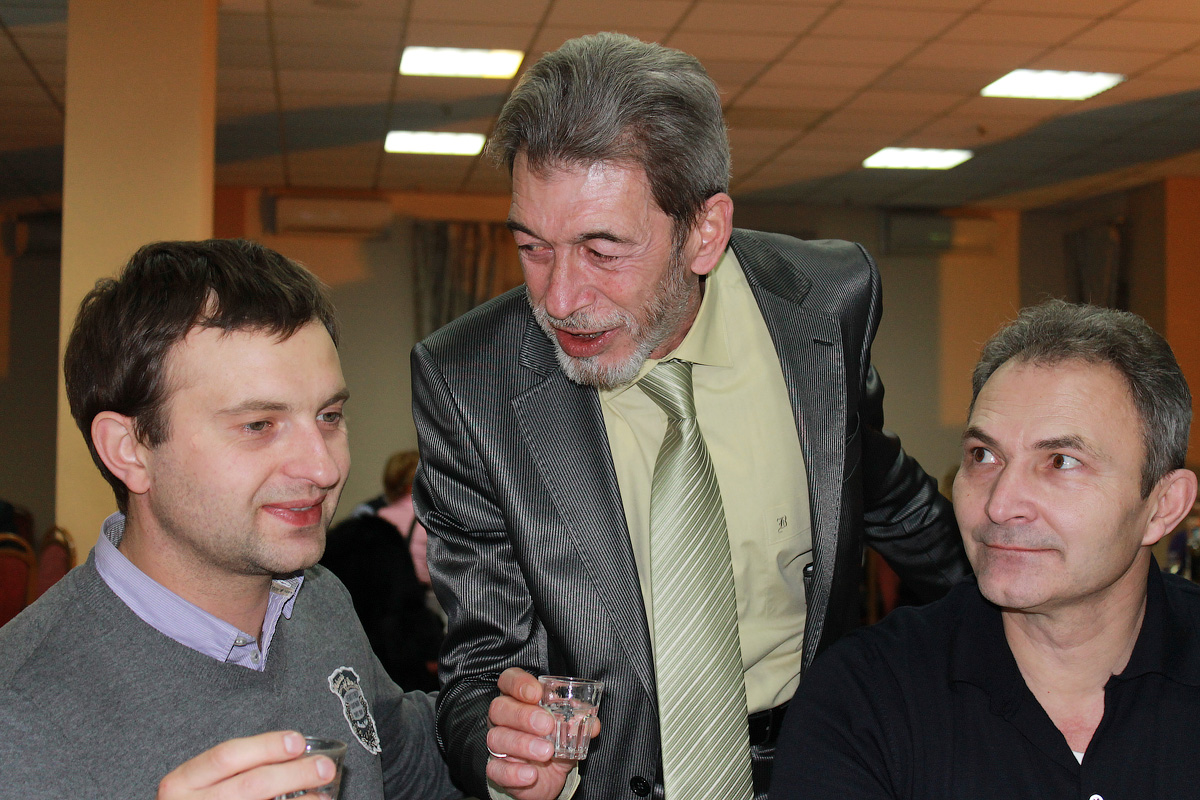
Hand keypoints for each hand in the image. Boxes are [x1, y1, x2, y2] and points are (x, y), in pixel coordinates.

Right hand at [157, 731, 335, 799]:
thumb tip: (292, 751)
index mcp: (182, 782)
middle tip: (323, 767)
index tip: (297, 741)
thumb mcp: (201, 782)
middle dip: (293, 774)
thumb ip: (235, 768)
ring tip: (321, 795)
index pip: (227, 756)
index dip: (265, 746)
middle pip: (251, 784)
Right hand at [486, 668, 599, 799]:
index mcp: (518, 699)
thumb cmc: (554, 742)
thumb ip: (580, 724)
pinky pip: (496, 769)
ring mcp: (497, 744)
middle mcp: (503, 718)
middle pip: (499, 708)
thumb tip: (593, 724)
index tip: (536, 693)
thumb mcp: (570, 730)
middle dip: (523, 715)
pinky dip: (513, 773)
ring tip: (547, 752)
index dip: (518, 683)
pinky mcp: (497, 770)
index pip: (508, 680)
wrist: (546, 777)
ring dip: (522, 744)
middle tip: (547, 725)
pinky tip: (530, 774)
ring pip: (497, 738)